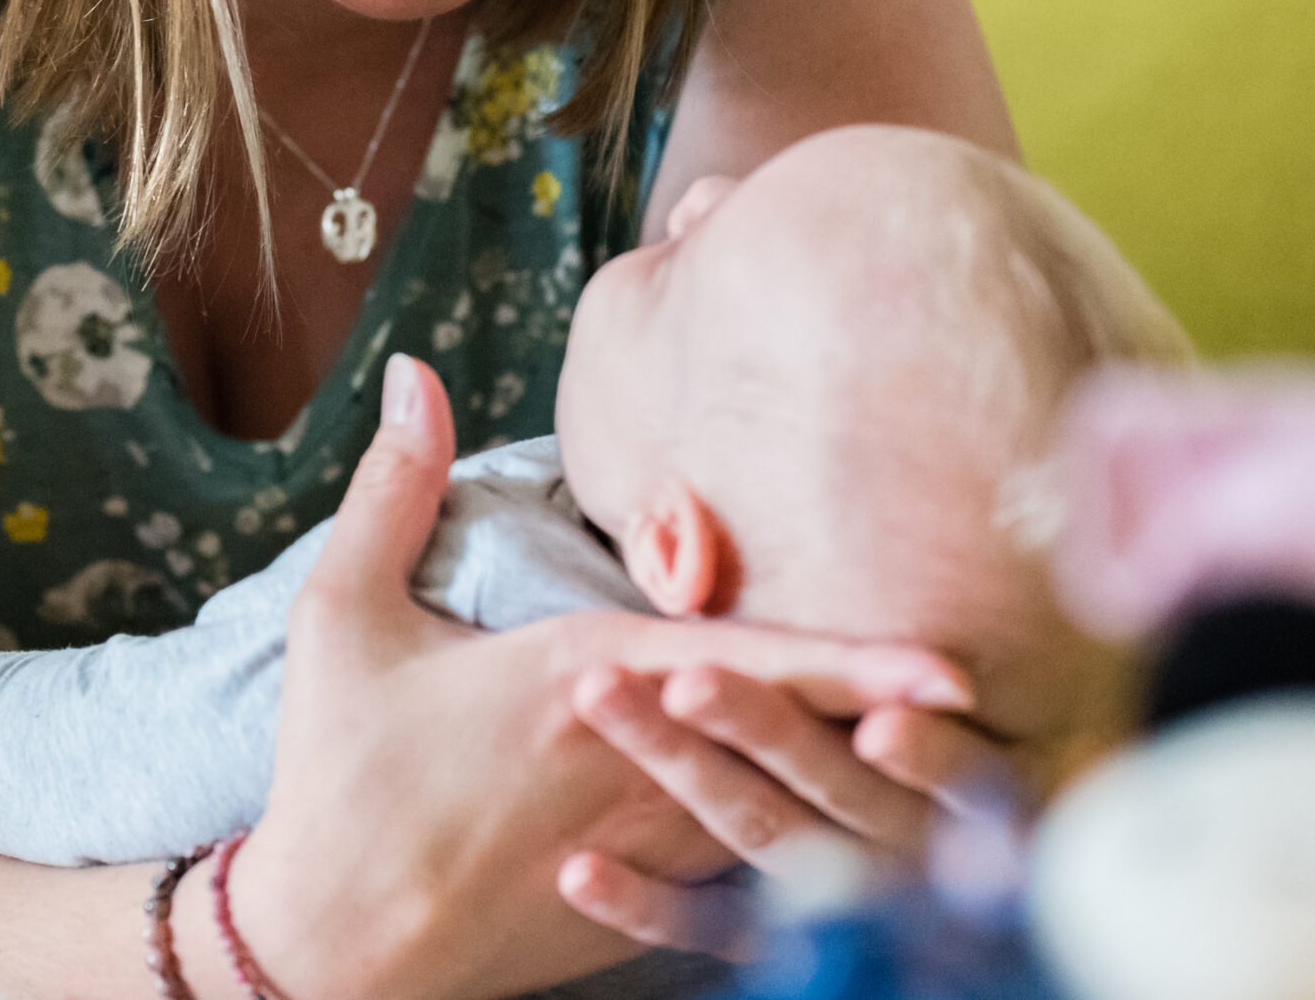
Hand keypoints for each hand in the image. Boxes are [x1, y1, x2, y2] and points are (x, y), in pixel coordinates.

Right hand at [211, 357, 972, 999]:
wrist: (329, 940)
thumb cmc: (340, 771)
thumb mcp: (345, 616)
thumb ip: (394, 488)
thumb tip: (411, 374)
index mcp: (578, 687)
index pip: (742, 669)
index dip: (849, 665)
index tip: (946, 667)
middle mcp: (633, 770)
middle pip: (787, 738)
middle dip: (889, 721)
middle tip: (985, 705)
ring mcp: (639, 849)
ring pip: (777, 809)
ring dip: (853, 786)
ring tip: (941, 763)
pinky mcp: (628, 906)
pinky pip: (734, 877)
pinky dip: (796, 852)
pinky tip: (842, 840)